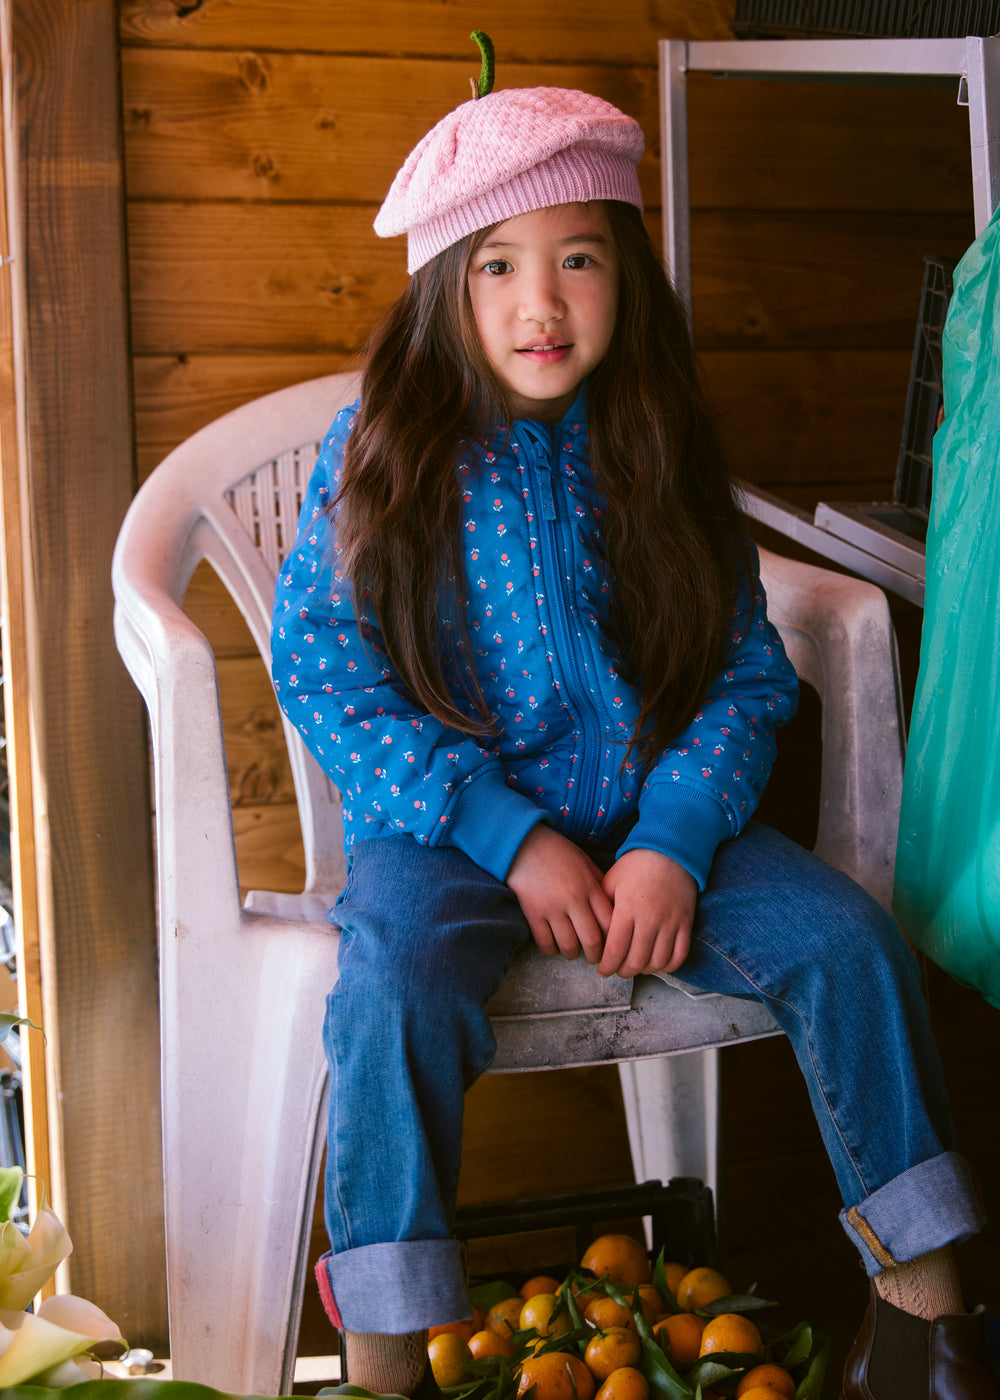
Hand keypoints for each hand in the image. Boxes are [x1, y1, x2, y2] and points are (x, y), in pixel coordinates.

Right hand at [507, 824, 612, 963]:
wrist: (522, 843)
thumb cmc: (556, 851)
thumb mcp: (584, 861)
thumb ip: (598, 882)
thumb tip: (612, 902)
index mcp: (590, 887)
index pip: (610, 922)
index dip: (613, 939)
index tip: (611, 945)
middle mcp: (574, 899)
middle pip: (592, 940)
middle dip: (595, 955)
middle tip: (594, 959)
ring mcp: (552, 907)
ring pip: (568, 945)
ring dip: (572, 954)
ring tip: (572, 952)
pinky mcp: (533, 912)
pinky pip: (545, 942)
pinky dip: (551, 950)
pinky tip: (553, 947)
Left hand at [598, 849, 696, 977]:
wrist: (669, 851)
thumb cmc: (635, 867)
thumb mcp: (611, 882)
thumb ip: (601, 908)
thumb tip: (592, 933)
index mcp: (627, 909)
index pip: (615, 950)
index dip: (607, 966)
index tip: (601, 970)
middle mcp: (650, 919)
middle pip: (636, 961)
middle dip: (623, 972)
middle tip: (616, 970)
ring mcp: (671, 922)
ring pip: (657, 962)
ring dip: (644, 971)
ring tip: (634, 967)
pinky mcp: (686, 923)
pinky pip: (679, 955)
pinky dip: (668, 966)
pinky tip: (656, 964)